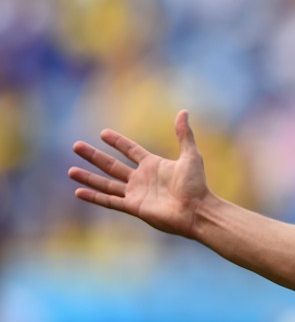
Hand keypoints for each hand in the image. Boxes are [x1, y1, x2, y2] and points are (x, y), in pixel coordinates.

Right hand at [68, 110, 208, 237]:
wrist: (197, 210)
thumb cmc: (196, 185)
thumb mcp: (190, 156)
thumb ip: (184, 134)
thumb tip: (183, 111)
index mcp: (154, 165)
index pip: (130, 150)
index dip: (117, 142)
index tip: (102, 133)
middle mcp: (142, 179)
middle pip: (112, 165)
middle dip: (94, 156)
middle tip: (76, 145)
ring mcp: (136, 193)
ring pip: (107, 183)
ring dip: (88, 177)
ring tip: (70, 171)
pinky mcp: (134, 207)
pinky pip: (110, 201)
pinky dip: (94, 197)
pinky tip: (79, 191)